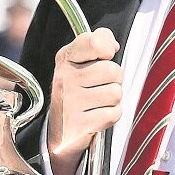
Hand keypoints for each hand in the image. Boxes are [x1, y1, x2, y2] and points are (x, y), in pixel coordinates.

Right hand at [44, 28, 121, 174]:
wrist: (59, 132)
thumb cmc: (76, 93)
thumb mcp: (80, 62)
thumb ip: (98, 43)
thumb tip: (113, 45)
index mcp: (65, 58)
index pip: (96, 42)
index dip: (107, 48)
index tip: (104, 56)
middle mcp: (64, 78)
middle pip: (113, 70)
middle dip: (114, 81)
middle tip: (100, 87)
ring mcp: (69, 102)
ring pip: (115, 93)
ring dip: (113, 101)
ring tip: (98, 103)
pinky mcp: (77, 125)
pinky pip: (113, 114)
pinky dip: (110, 116)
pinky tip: (97, 116)